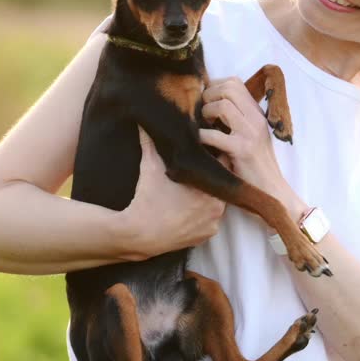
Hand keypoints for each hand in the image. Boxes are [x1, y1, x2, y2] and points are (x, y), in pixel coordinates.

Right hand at [120, 128, 225, 258]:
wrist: (138, 235)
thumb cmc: (147, 200)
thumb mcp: (150, 167)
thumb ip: (150, 143)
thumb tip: (144, 123)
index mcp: (209, 189)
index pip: (221, 166)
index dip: (212, 157)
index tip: (203, 153)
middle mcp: (217, 208)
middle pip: (220, 185)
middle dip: (209, 177)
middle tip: (195, 170)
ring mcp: (212, 225)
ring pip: (216, 203)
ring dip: (207, 196)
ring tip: (191, 190)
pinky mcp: (205, 237)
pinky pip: (210, 220)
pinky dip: (202, 215)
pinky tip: (188, 208)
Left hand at [199, 77, 302, 221]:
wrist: (272, 192)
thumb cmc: (254, 166)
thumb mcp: (250, 136)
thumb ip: (235, 118)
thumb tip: (207, 104)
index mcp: (256, 113)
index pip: (234, 82)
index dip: (214, 86)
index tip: (206, 101)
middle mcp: (255, 119)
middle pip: (228, 88)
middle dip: (208, 97)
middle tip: (203, 114)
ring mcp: (250, 133)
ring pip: (222, 104)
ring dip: (206, 113)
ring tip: (204, 127)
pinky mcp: (242, 150)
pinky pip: (215, 134)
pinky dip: (202, 137)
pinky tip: (201, 143)